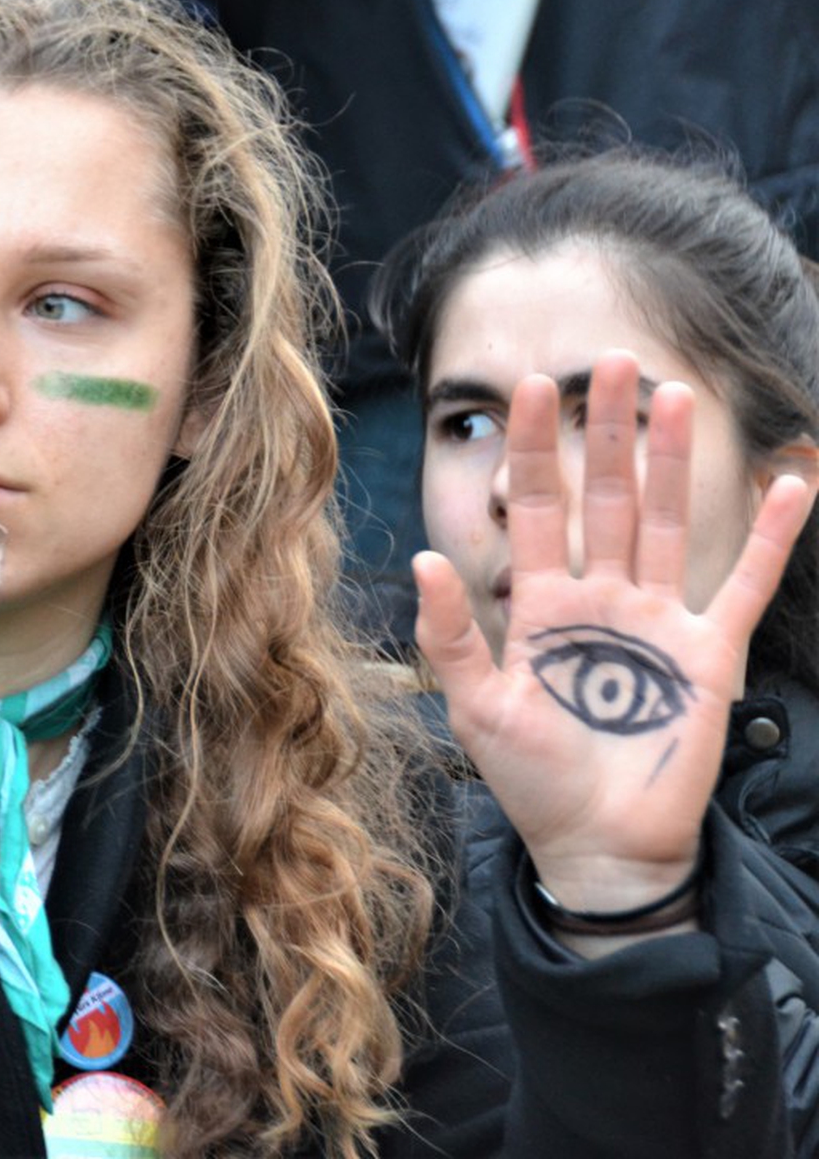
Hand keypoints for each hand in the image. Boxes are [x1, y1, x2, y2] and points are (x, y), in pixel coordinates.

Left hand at [414, 351, 812, 915]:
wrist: (599, 844)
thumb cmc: (533, 781)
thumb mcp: (477, 708)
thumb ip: (451, 636)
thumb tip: (423, 561)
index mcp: (541, 605)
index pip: (537, 508)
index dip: (534, 449)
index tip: (530, 387)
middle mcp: (600, 599)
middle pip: (608, 497)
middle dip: (608, 431)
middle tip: (613, 361)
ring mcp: (658, 622)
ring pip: (669, 522)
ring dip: (674, 460)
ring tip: (677, 394)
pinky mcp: (709, 655)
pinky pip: (746, 584)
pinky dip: (773, 536)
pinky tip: (791, 480)